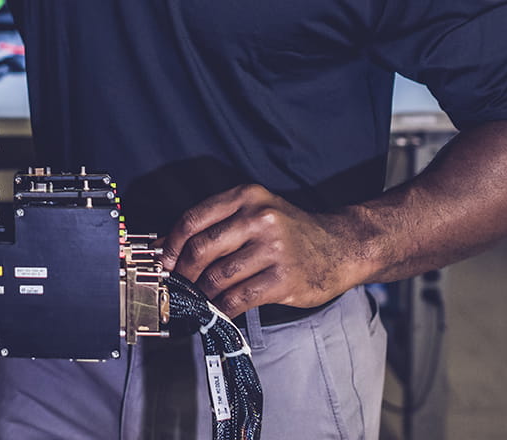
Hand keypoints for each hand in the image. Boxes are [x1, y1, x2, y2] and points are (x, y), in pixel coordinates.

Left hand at [156, 184, 367, 317]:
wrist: (341, 247)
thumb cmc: (291, 232)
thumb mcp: (256, 212)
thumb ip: (217, 224)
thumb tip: (169, 247)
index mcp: (246, 197)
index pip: (193, 219)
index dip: (171, 244)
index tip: (164, 261)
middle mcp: (259, 218)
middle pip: (201, 249)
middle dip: (183, 272)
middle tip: (179, 284)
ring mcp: (273, 249)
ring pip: (217, 276)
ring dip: (201, 293)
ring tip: (200, 298)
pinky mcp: (283, 279)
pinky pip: (239, 298)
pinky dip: (222, 308)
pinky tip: (220, 310)